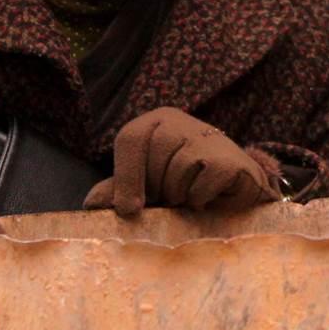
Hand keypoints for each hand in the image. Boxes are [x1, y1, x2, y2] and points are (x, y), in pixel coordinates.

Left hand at [84, 107, 280, 216]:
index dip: (127, 177)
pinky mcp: (227, 158)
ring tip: (192, 192)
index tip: (129, 208)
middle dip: (159, 190)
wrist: (237, 184)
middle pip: (153, 162)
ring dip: (181, 196)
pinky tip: (210, 194)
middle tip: (173, 195)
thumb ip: (119, 190)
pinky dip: (200, 200)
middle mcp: (181, 121)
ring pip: (176, 176)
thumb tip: (91, 204)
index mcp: (157, 121)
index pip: (131, 139)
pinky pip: (199, 187)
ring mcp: (207, 136)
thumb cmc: (184, 182)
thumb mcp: (148, 182)